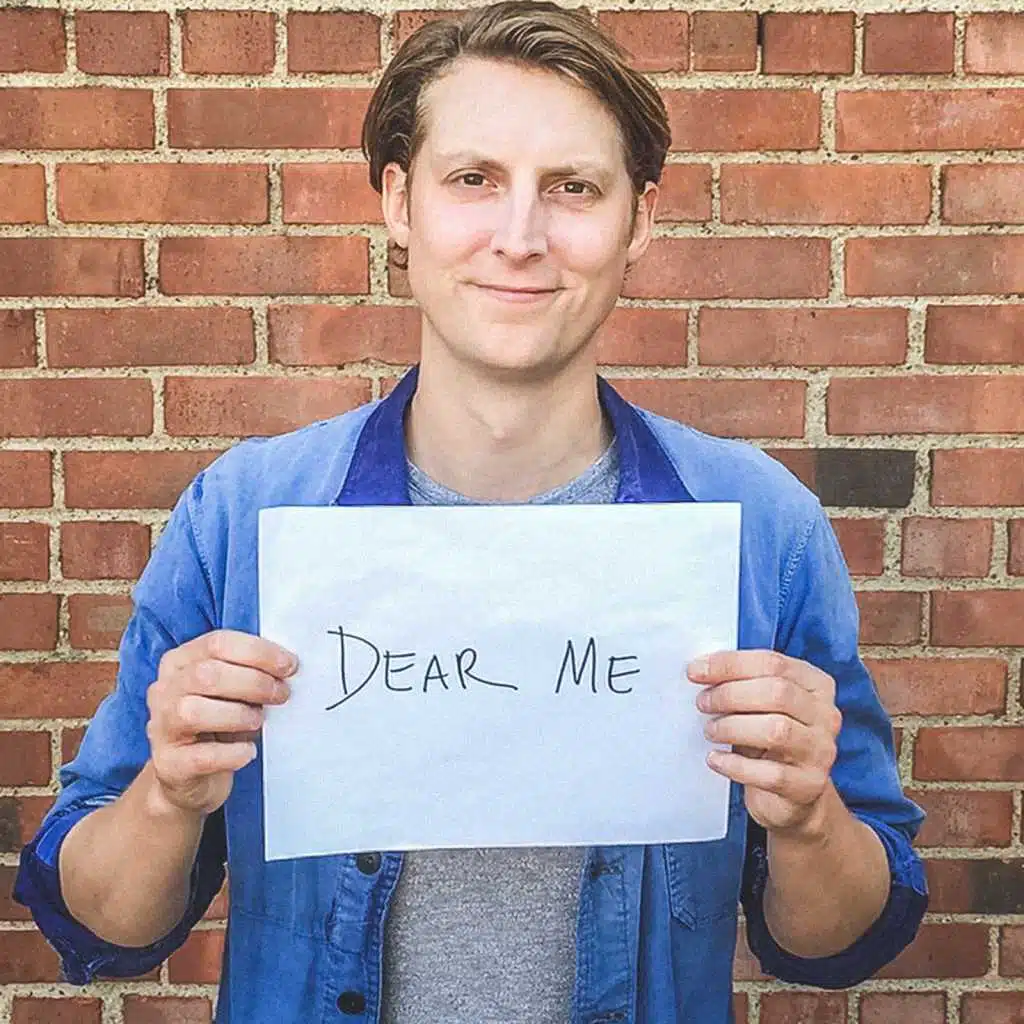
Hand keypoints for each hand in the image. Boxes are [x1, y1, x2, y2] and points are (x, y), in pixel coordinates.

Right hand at [146, 630, 297, 814]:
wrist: (189, 776)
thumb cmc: (216, 725)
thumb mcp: (228, 691)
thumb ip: (247, 672)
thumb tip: (286, 666)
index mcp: (180, 662)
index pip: (218, 643)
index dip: (258, 652)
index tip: (289, 665)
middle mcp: (164, 690)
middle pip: (207, 674)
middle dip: (255, 682)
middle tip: (281, 694)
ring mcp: (161, 727)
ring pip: (194, 711)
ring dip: (238, 715)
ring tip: (258, 721)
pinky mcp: (168, 763)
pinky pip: (201, 756)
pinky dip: (232, 753)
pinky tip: (247, 751)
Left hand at [688, 650, 841, 837]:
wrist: (792, 797)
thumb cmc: (770, 742)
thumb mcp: (762, 706)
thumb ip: (742, 684)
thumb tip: (701, 669)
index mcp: (816, 685)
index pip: (773, 663)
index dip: (730, 664)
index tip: (696, 670)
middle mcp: (825, 716)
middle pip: (777, 692)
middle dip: (730, 694)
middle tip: (703, 703)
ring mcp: (820, 752)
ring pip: (776, 730)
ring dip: (732, 727)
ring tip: (711, 730)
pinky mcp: (808, 786)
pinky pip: (770, 774)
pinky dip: (735, 765)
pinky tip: (715, 759)